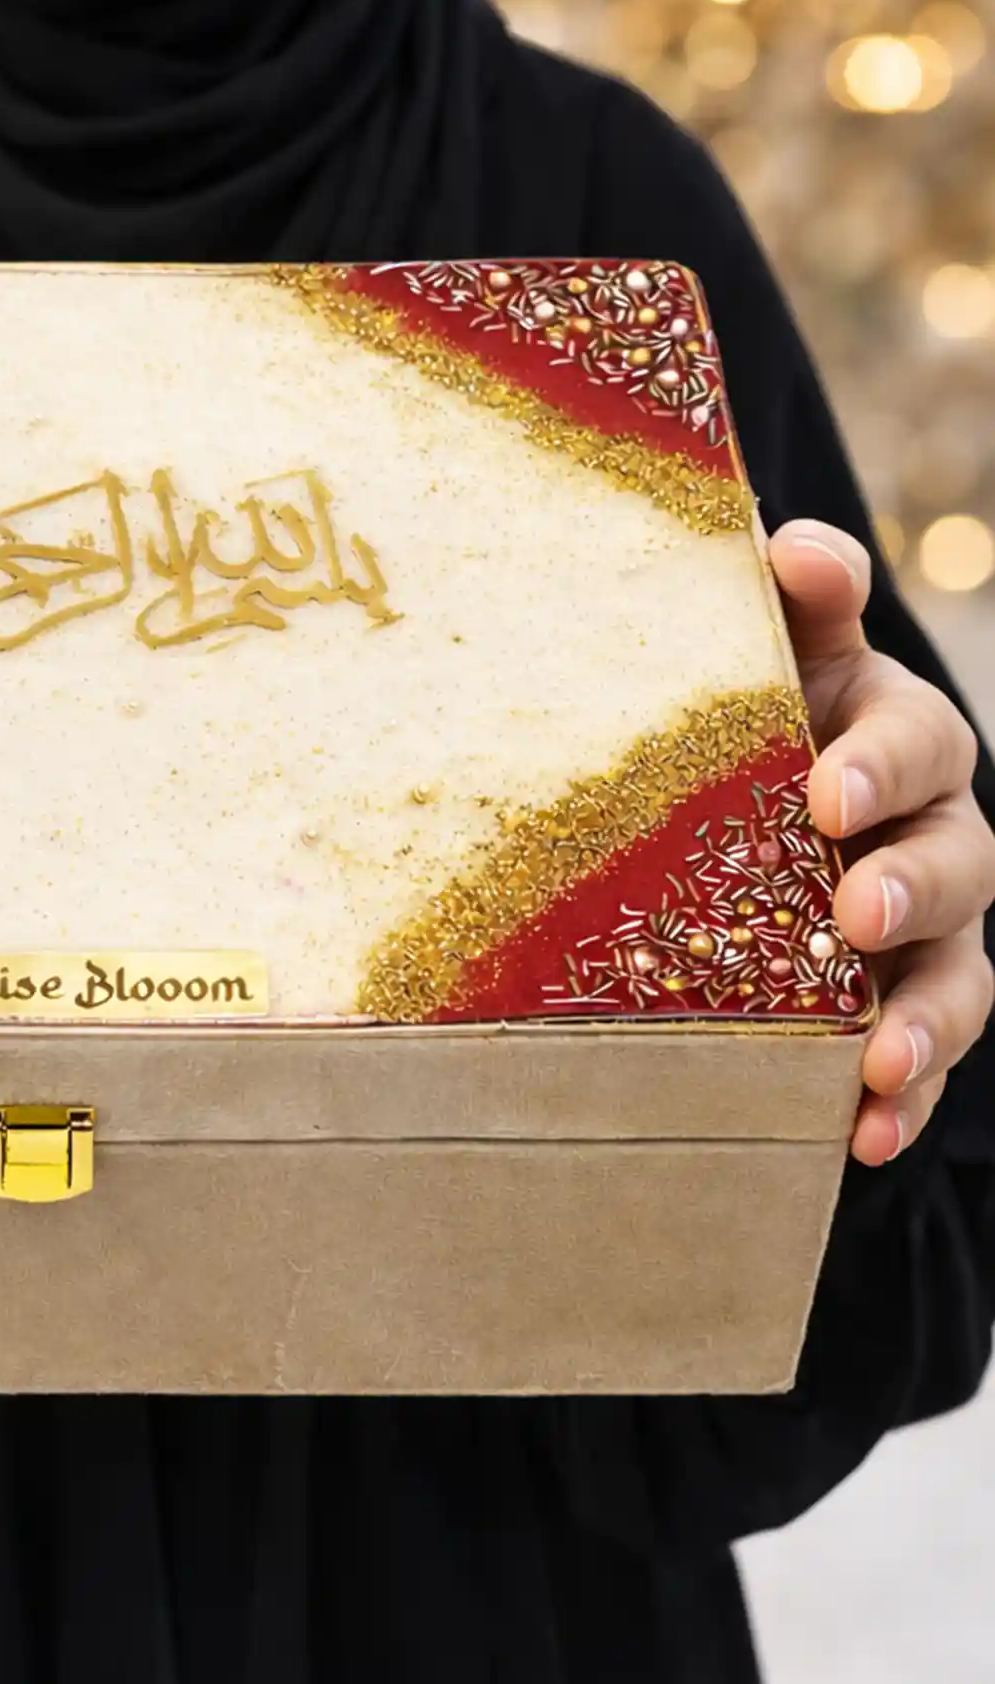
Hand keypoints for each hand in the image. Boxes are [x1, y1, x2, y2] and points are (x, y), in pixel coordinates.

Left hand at [771, 519, 994, 1166]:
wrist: (724, 812)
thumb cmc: (735, 722)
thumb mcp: (757, 659)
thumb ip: (782, 607)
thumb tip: (790, 548)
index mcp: (893, 739)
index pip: (915, 738)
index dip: (881, 762)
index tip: (826, 793)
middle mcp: (931, 832)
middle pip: (956, 859)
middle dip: (911, 888)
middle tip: (855, 915)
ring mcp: (928, 931)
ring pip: (958, 974)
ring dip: (925, 1017)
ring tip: (878, 1057)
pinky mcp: (901, 1011)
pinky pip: (920, 1062)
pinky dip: (898, 1101)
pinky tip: (860, 1135)